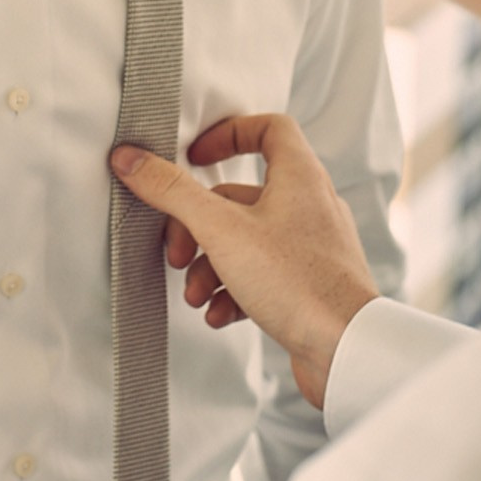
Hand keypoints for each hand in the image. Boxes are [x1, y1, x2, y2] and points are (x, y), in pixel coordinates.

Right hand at [112, 113, 378, 408]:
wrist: (348, 351)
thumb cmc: (300, 285)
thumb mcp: (221, 231)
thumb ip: (173, 191)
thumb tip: (132, 159)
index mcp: (300, 176)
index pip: (268, 129)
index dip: (228, 135)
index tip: (194, 157)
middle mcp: (310, 207)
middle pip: (240, 196)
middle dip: (198, 226)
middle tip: (176, 251)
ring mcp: (311, 248)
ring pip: (246, 242)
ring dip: (209, 266)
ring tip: (194, 293)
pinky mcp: (308, 286)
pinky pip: (261, 276)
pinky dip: (232, 291)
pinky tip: (218, 313)